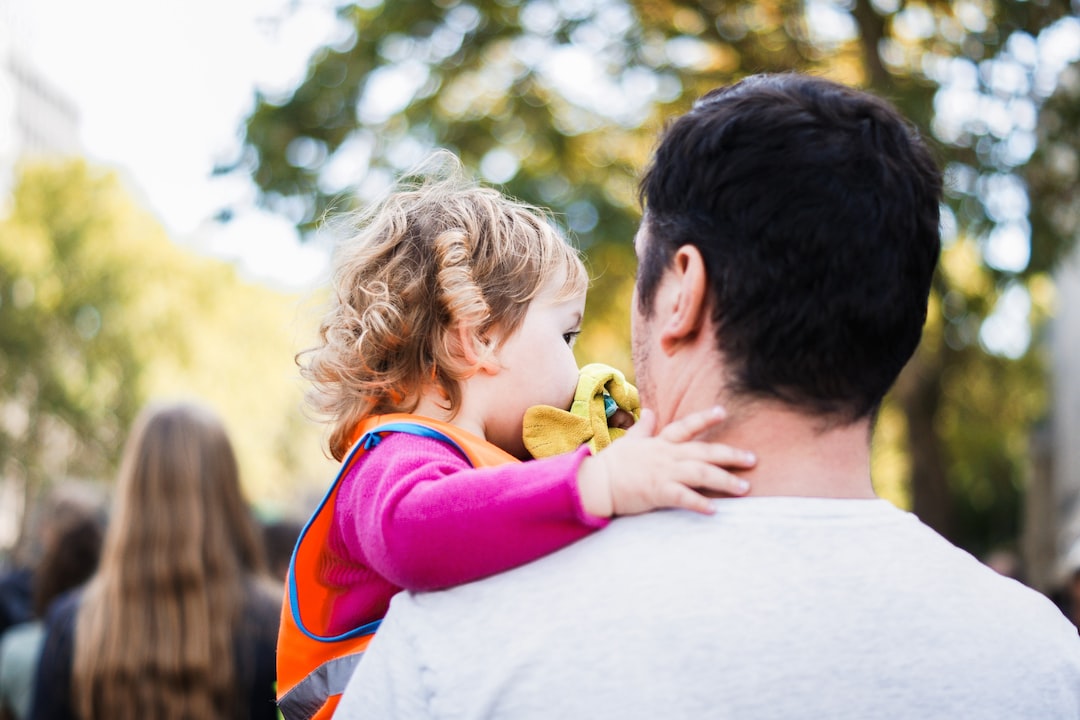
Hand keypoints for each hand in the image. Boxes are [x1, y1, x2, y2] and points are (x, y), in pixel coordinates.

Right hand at [576, 406, 754, 517]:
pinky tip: (715, 509)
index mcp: (660, 442)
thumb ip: (644, 427)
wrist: (596, 483)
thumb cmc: (613, 464)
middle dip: (731, 455)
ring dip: (725, 480)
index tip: (723, 412)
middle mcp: (666, 455)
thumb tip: (650, 411)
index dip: (705, 419)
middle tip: (753, 459)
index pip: (686, 426)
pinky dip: (700, 503)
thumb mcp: (629, 440)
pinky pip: (683, 497)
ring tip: (745, 487)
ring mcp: (663, 472)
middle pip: (704, 451)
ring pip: (700, 473)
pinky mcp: (657, 491)